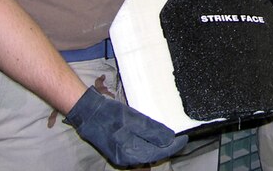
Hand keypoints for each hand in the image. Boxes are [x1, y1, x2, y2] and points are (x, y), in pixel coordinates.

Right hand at [65, 87, 187, 166]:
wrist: (88, 113)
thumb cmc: (109, 115)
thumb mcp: (132, 120)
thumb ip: (151, 131)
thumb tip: (169, 140)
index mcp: (130, 152)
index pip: (158, 153)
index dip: (172, 146)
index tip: (184, 139)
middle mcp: (126, 158)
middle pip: (152, 155)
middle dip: (166, 148)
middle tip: (178, 138)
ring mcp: (121, 156)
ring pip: (145, 154)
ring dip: (157, 147)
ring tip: (168, 137)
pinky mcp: (118, 150)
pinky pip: (137, 151)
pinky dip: (147, 145)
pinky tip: (152, 137)